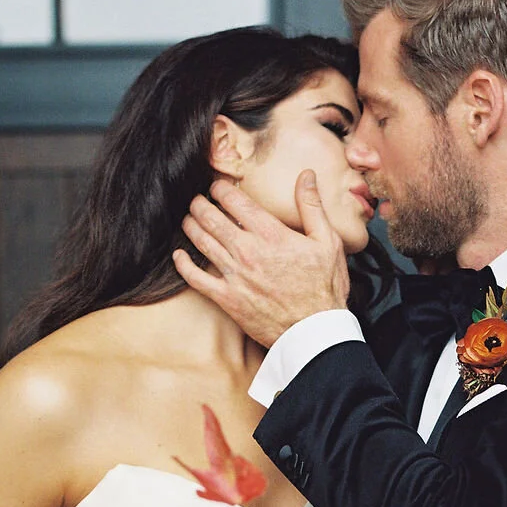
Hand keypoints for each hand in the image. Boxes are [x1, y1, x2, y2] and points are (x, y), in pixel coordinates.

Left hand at [172, 171, 350, 346]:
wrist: (315, 331)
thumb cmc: (325, 288)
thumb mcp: (327, 242)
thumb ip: (312, 206)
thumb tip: (306, 175)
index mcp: (271, 234)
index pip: (236, 201)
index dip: (221, 189)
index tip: (217, 186)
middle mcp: (248, 251)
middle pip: (212, 218)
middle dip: (200, 204)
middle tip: (197, 200)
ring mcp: (235, 276)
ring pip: (201, 243)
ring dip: (191, 226)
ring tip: (187, 219)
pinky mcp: (227, 298)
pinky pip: (196, 279)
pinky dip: (183, 265)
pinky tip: (178, 256)